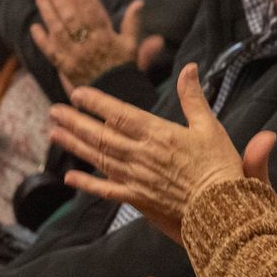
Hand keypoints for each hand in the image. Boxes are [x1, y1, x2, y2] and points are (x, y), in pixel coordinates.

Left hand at [29, 0, 161, 88]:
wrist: (114, 95)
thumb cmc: (123, 68)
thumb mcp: (131, 45)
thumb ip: (133, 23)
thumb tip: (139, 2)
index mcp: (106, 38)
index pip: (92, 11)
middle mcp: (89, 46)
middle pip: (71, 18)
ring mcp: (75, 57)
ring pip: (58, 31)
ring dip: (48, 13)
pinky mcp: (65, 69)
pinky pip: (50, 52)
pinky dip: (41, 40)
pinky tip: (34, 27)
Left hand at [47, 64, 273, 240]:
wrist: (221, 208)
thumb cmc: (219, 167)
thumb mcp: (210, 126)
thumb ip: (193, 97)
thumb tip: (190, 68)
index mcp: (158, 134)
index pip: (120, 114)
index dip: (97, 103)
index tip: (78, 93)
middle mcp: (141, 155)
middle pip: (101, 135)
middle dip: (75, 121)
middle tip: (54, 110)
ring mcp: (137, 178)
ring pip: (99, 158)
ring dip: (75, 145)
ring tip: (54, 133)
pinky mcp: (138, 198)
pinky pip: (107, 191)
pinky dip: (87, 185)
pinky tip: (70, 178)